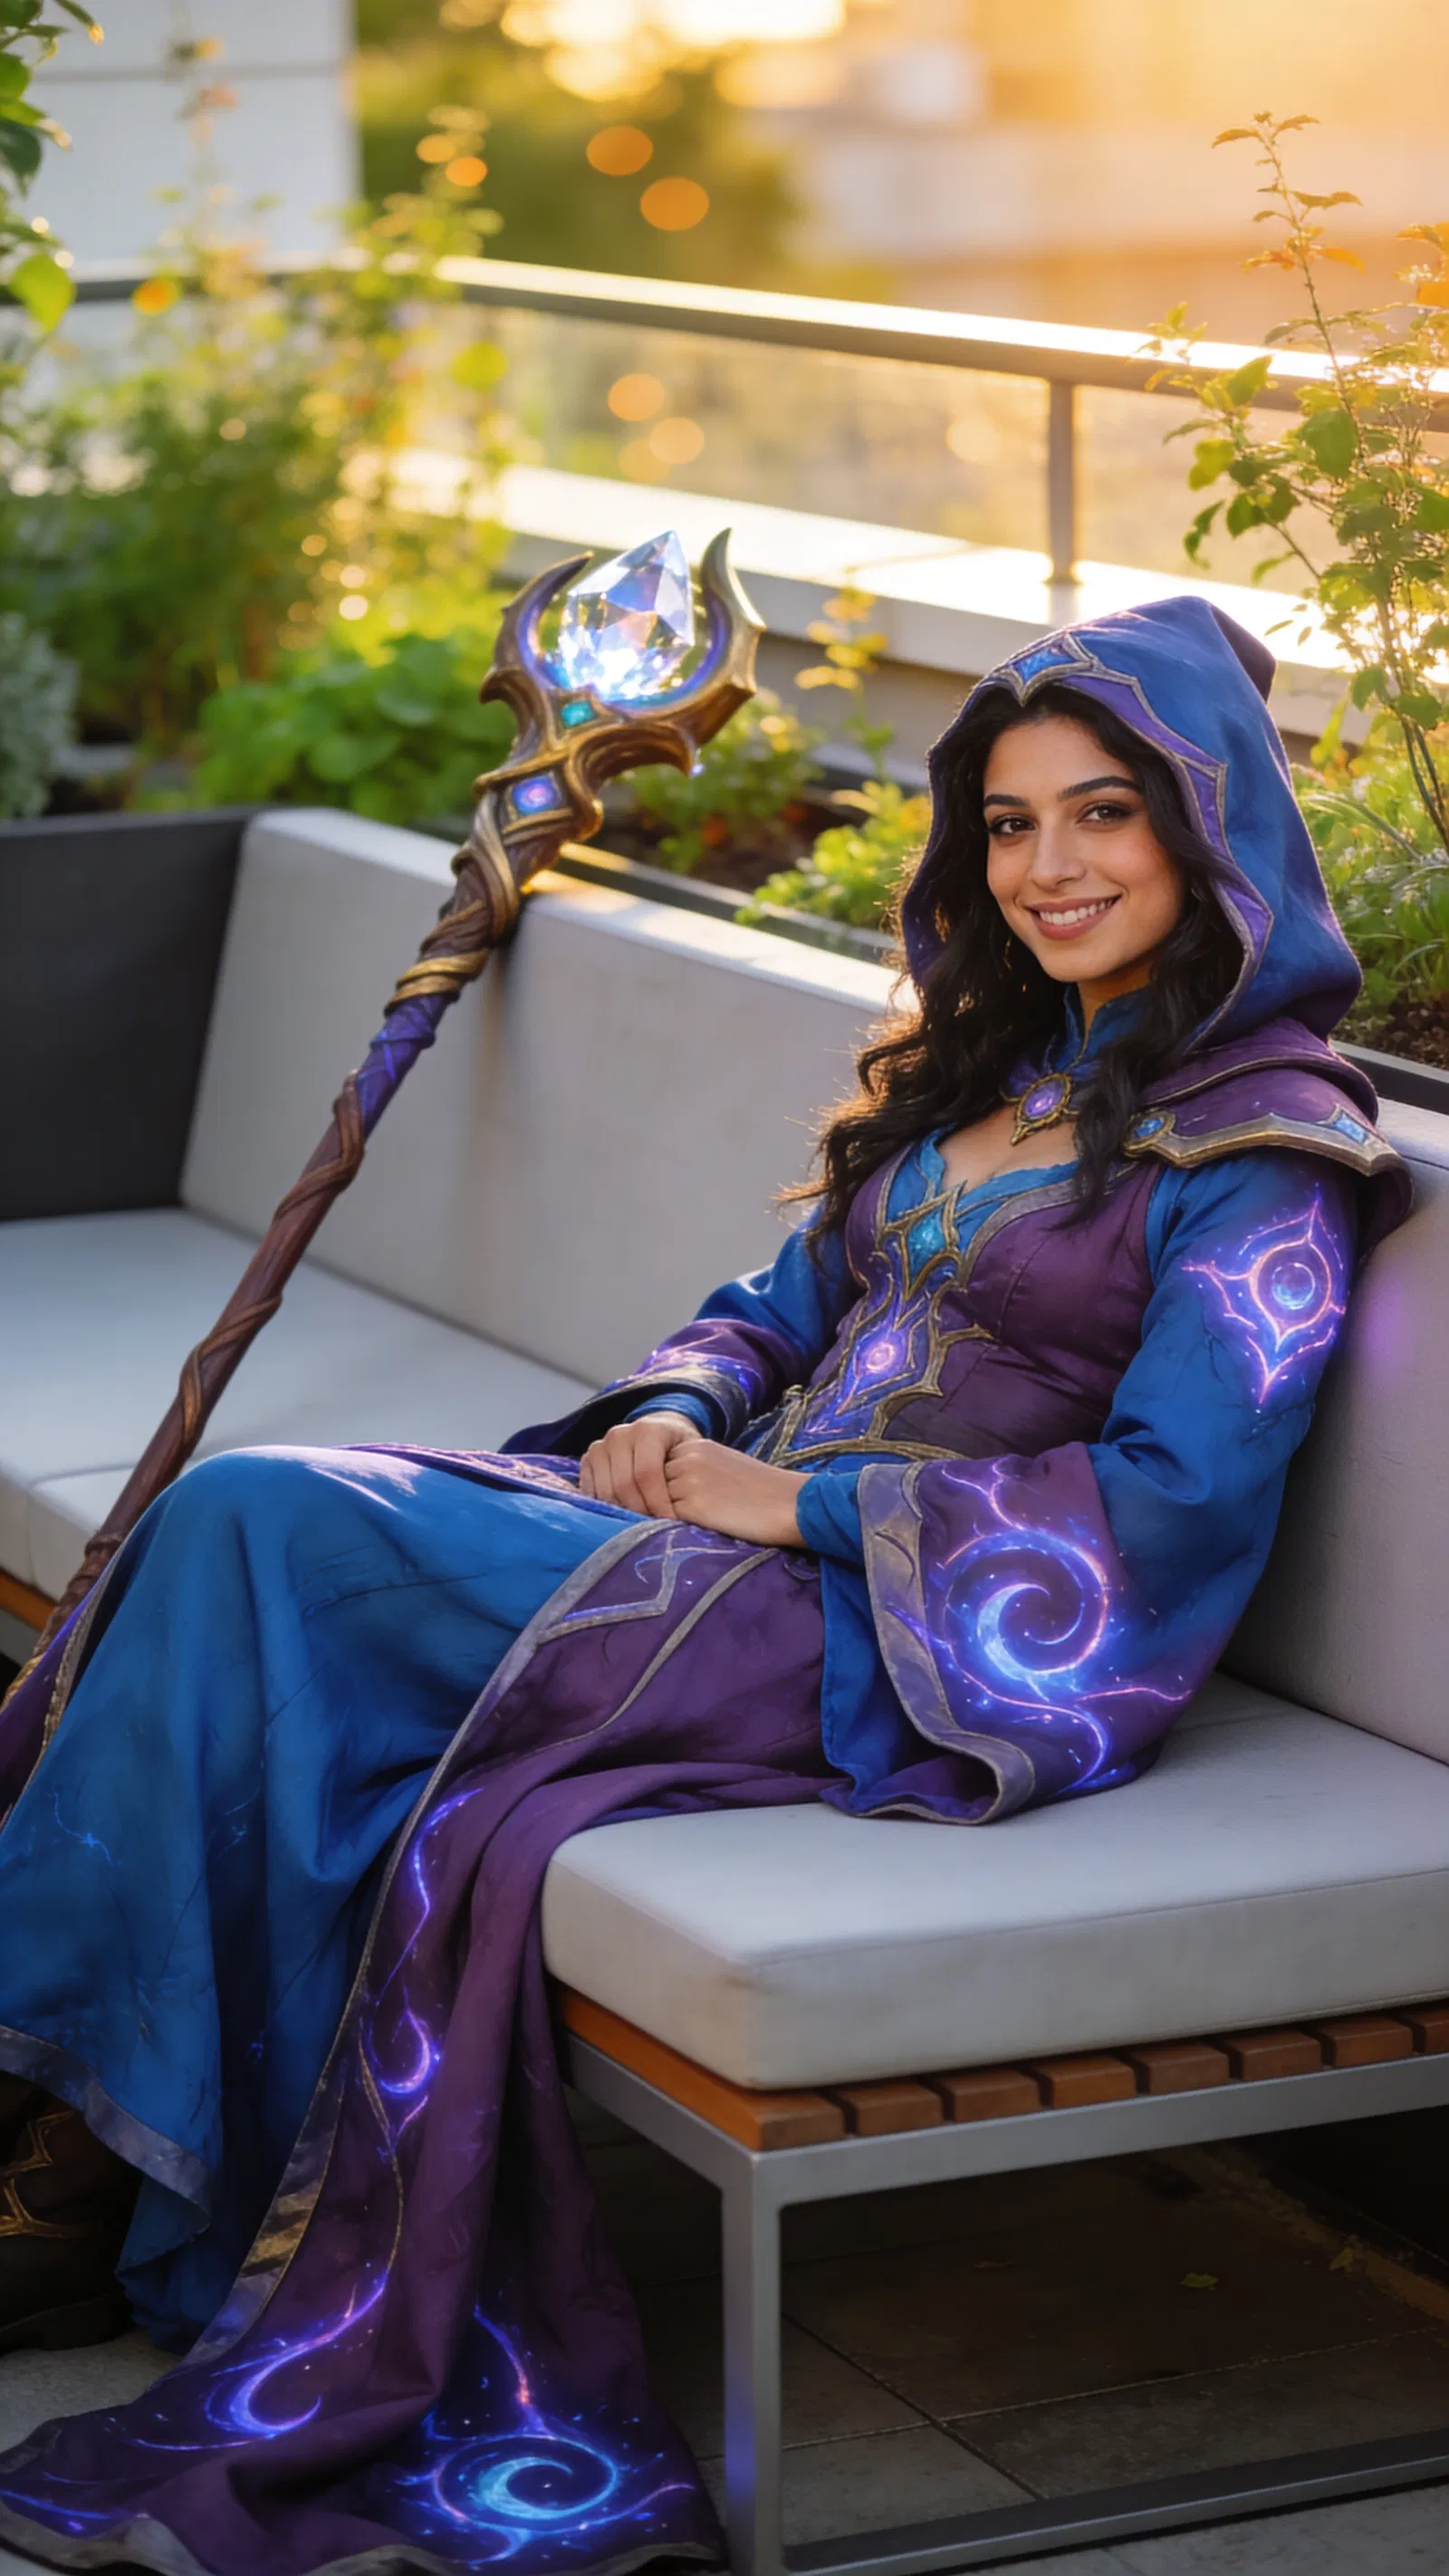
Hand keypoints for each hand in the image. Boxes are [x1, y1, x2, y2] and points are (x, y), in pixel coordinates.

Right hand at [579, 1411, 701, 1515]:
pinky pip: (589, 1491)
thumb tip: (681, 1514)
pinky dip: (603, 1508)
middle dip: (639, 1511)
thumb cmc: (678, 1448)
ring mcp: (600, 1446)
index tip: (669, 1522)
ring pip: (605, 1491)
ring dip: (621, 1512)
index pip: (647, 1473)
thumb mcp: (690, 1454)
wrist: (659, 1429)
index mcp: (647, 1430)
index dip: (657, 1502)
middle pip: (623, 1484)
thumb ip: (687, 1475)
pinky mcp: (586, 1460)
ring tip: (639, 1525)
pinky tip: (620, 1516)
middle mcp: (619, 1435)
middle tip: (653, 1529)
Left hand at [664, 1441, 806, 1546]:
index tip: (690, 1499)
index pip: (660, 1467)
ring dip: (671, 1513)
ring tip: (698, 1522)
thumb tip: (670, 1489)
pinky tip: (699, 1530)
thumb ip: (696, 1469)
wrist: (789, 1502)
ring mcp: (687, 1481)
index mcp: (695, 1445)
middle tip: (691, 1514)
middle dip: (666, 1499)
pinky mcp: (693, 1506)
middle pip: (655, 1484)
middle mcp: (687, 1459)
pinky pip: (668, 1519)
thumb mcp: (724, 1464)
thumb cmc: (762, 1489)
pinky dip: (677, 1527)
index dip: (670, 1486)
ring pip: (659, 1502)